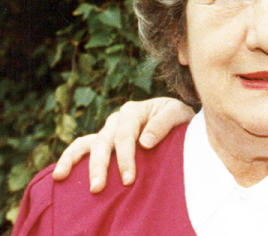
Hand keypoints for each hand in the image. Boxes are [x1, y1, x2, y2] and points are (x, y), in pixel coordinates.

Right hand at [51, 97, 194, 191]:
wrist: (176, 119)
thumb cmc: (177, 117)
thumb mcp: (177, 114)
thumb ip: (163, 124)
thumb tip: (143, 143)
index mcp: (133, 111)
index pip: (125, 135)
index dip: (125, 158)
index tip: (128, 180)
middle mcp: (116, 120)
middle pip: (103, 142)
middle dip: (100, 166)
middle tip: (98, 187)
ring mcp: (108, 130)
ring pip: (87, 144)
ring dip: (75, 161)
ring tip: (62, 177)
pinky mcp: (104, 140)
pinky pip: (82, 146)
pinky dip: (69, 158)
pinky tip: (60, 174)